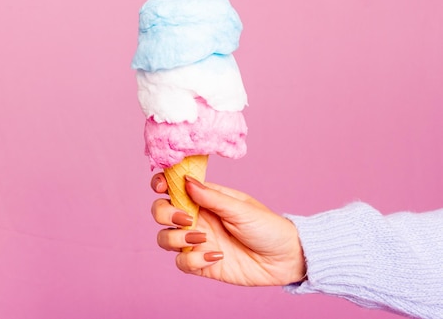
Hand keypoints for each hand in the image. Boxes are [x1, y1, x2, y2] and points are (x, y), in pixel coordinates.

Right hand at [151, 173, 305, 285]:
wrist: (285, 259)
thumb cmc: (267, 227)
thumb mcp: (240, 208)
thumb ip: (212, 196)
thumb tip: (187, 181)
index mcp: (204, 199)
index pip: (173, 187)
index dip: (161, 184)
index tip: (161, 186)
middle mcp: (196, 218)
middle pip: (160, 212)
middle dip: (165, 213)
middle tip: (187, 218)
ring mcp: (197, 242)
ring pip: (164, 238)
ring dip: (176, 238)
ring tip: (203, 239)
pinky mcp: (201, 264)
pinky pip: (182, 263)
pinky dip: (193, 261)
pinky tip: (217, 257)